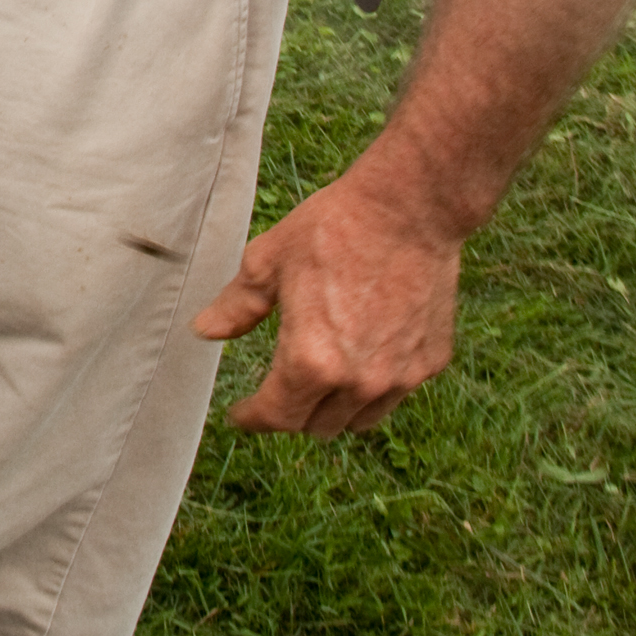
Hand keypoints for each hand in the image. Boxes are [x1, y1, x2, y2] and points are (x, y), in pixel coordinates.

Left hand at [192, 173, 464, 435]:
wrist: (409, 210)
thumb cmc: (332, 229)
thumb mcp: (267, 262)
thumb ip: (236, 306)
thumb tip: (205, 331)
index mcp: (310, 360)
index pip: (276, 416)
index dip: (252, 418)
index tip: (240, 414)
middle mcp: (358, 381)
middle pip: (317, 426)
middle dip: (291, 414)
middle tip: (277, 390)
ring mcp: (400, 376)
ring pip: (358, 419)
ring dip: (334, 409)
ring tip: (318, 382)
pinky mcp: (430, 362)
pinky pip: (394, 393)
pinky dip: (373, 388)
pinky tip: (361, 358)